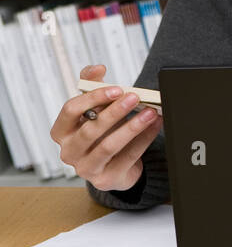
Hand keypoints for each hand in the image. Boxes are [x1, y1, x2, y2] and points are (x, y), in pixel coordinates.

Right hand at [50, 64, 163, 192]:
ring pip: (109, 145)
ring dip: (132, 127)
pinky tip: (155, 126)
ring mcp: (86, 168)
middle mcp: (68, 151)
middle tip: (135, 97)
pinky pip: (128, 156)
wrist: (113, 165)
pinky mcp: (106, 179)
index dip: (93, 98)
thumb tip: (96, 68)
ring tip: (150, 112)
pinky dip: (144, 139)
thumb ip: (92, 85)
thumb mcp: (94, 109)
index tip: (117, 88)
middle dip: (115, 112)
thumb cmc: (101, 131)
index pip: (70, 111)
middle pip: (90, 129)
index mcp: (61, 132)